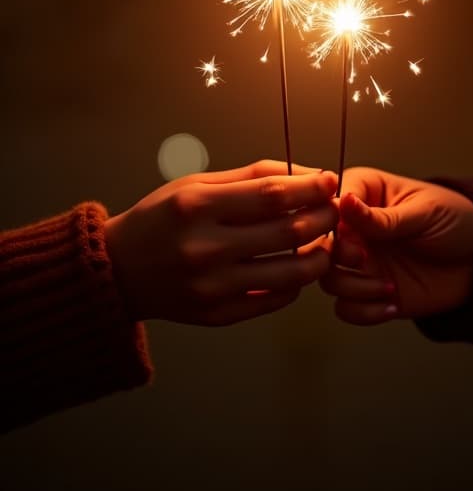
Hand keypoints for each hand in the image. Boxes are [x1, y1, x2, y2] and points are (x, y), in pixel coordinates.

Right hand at [104, 160, 337, 325]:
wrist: (119, 270)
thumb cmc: (161, 219)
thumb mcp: (195, 185)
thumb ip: (249, 177)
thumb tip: (305, 175)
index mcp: (197, 207)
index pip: (271, 194)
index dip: (309, 187)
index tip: (330, 180)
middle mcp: (204, 248)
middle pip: (288, 232)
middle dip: (324, 217)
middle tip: (335, 209)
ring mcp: (211, 287)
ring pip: (291, 273)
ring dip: (320, 255)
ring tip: (324, 241)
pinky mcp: (216, 315)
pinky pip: (274, 300)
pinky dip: (295, 283)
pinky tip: (296, 266)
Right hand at [320, 167, 472, 323]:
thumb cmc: (455, 219)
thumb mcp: (423, 212)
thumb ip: (383, 216)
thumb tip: (344, 203)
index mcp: (363, 194)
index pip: (326, 204)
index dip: (331, 223)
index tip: (356, 236)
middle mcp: (354, 229)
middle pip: (317, 245)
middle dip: (336, 258)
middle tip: (366, 260)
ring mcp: (360, 262)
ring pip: (327, 280)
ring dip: (354, 288)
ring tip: (389, 287)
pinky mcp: (370, 291)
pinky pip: (347, 309)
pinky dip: (364, 312)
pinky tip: (393, 303)